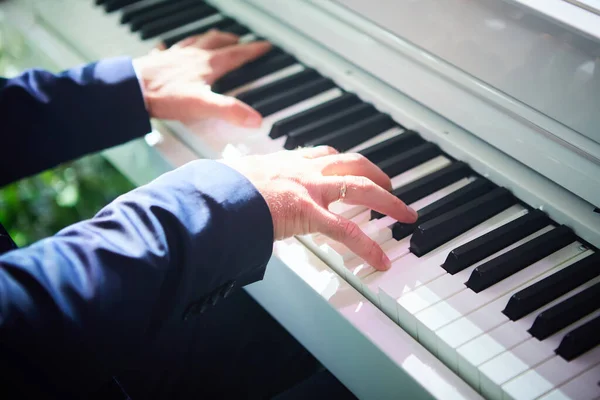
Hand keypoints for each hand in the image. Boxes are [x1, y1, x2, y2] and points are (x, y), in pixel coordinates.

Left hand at [133, 30, 270, 126]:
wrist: (132, 90)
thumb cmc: (165, 96)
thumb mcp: (204, 106)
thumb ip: (230, 111)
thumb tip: (255, 118)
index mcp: (207, 65)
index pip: (235, 55)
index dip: (252, 50)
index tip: (264, 45)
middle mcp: (192, 57)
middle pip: (216, 42)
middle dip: (231, 40)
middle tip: (240, 39)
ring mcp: (174, 57)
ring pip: (194, 42)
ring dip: (205, 38)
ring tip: (211, 37)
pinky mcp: (157, 62)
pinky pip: (166, 50)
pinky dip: (170, 48)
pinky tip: (166, 47)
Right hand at [222, 147, 417, 269]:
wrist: (212, 192)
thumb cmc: (217, 187)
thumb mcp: (236, 176)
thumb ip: (246, 182)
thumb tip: (235, 192)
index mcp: (285, 161)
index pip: (323, 155)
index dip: (342, 162)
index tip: (351, 167)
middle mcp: (302, 169)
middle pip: (352, 163)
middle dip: (376, 173)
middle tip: (390, 184)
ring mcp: (308, 188)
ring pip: (360, 188)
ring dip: (388, 200)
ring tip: (405, 214)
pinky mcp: (307, 212)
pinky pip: (347, 231)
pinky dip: (367, 247)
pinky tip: (381, 262)